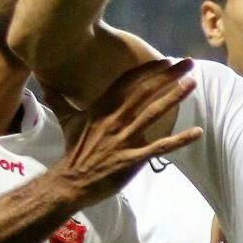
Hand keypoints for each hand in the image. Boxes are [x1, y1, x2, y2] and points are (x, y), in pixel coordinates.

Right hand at [50, 59, 201, 207]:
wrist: (70, 182)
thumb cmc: (73, 150)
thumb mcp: (67, 120)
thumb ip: (60, 99)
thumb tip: (44, 81)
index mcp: (102, 107)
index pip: (128, 82)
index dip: (148, 69)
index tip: (167, 60)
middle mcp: (114, 119)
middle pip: (144, 91)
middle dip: (168, 76)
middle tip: (188, 63)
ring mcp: (124, 139)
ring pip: (153, 113)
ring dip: (174, 97)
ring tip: (192, 84)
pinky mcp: (132, 158)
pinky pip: (160, 147)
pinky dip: (180, 140)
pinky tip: (198, 132)